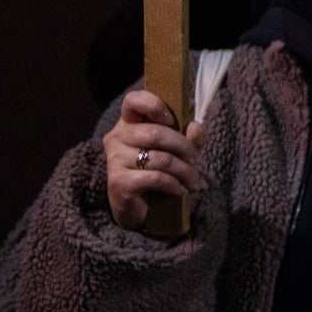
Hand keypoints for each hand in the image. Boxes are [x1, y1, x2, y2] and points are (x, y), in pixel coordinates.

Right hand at [100, 89, 204, 234]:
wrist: (142, 210)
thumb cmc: (160, 172)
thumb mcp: (179, 151)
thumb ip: (190, 137)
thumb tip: (195, 127)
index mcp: (129, 123)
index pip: (132, 101)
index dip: (154, 105)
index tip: (172, 120)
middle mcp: (117, 138)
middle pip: (155, 132)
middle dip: (184, 148)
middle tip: (196, 162)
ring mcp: (115, 160)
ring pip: (159, 158)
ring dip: (184, 170)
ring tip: (193, 180)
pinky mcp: (118, 182)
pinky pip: (154, 177)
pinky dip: (174, 184)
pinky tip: (181, 190)